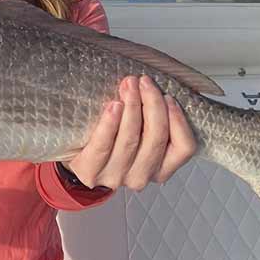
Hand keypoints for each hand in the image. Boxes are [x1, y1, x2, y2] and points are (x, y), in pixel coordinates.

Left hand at [65, 75, 196, 191]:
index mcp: (161, 168)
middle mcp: (142, 176)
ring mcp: (116, 177)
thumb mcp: (140, 130)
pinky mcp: (91, 172)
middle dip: (152, 105)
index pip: (184, 148)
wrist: (75, 158)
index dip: (179, 120)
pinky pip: (103, 146)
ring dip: (132, 108)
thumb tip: (163, 85)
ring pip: (130, 140)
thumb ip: (154, 116)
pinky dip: (110, 123)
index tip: (168, 96)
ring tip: (128, 86)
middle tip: (144, 82)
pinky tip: (113, 106)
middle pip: (156, 139)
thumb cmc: (113, 139)